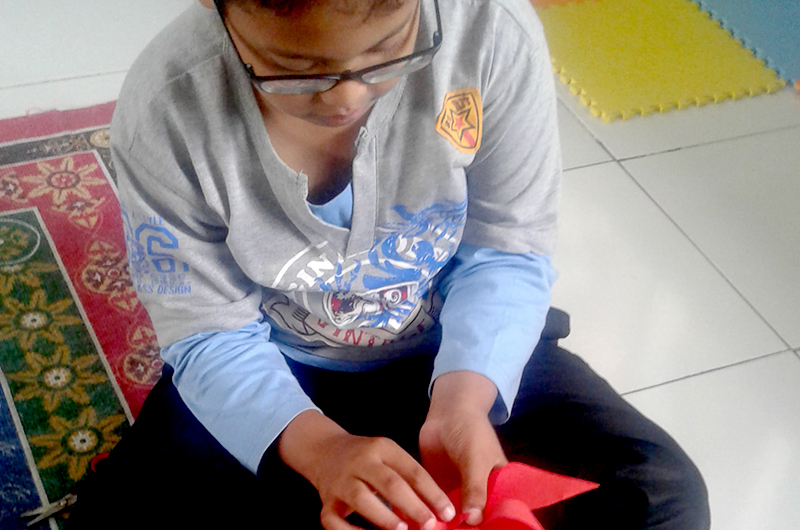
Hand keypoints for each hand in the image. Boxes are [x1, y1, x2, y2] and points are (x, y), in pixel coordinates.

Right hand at [278, 410, 455, 529]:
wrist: (324, 450)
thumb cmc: (367, 458)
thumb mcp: (388, 457)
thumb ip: (409, 479)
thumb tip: (437, 511)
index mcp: (382, 448)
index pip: (412, 470)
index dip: (432, 493)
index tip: (448, 512)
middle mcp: (361, 462)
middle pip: (389, 483)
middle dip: (412, 505)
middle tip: (430, 524)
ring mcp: (341, 481)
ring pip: (361, 498)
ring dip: (383, 516)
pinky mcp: (325, 500)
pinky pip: (334, 520)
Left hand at [419, 371, 508, 525]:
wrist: (447, 412)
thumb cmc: (471, 432)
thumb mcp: (476, 460)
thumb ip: (476, 489)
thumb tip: (473, 520)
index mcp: (497, 487)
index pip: (497, 512)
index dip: (491, 524)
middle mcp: (479, 493)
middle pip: (475, 518)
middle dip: (467, 528)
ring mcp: (458, 491)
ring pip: (455, 515)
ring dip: (448, 524)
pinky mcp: (437, 488)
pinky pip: (435, 505)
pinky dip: (431, 514)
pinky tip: (425, 523)